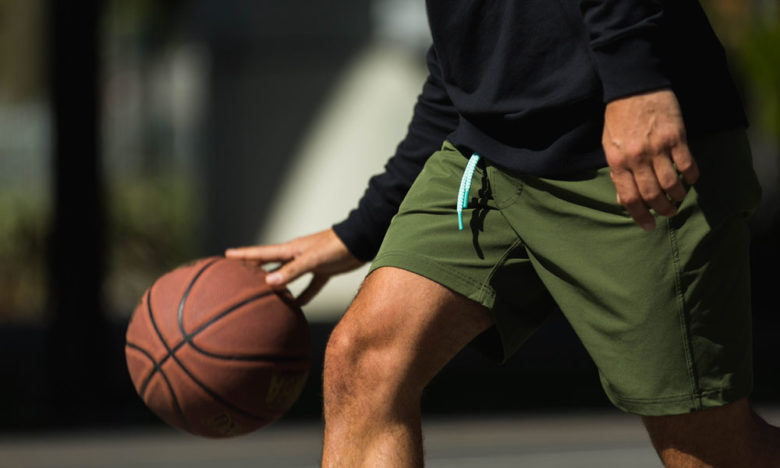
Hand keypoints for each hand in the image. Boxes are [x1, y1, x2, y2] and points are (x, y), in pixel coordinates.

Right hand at [225, 229, 363, 305]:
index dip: (243, 255)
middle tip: (237, 274)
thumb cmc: (335, 246)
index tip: (225, 255)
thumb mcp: (311, 260)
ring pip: (288, 276)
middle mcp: (296, 255)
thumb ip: (292, 272)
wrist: (361, 241)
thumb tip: (268, 283)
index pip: (261, 253)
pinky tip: (297, 306)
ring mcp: (309, 263)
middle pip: (270, 264)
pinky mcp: (323, 271)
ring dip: (277, 284)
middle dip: (254, 268)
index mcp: (290, 250)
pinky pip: (309, 286)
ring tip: (263, 294)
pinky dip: (303, 295)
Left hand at [603, 89, 698, 229]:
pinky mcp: (675, 137)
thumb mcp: (609, 145)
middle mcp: (636, 158)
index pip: (628, 198)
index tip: (648, 226)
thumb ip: (617, 172)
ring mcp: (657, 148)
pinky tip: (690, 178)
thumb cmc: (619, 117)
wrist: (634, 85)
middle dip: (661, 209)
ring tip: (677, 197)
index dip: (639, 216)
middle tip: (667, 212)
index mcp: (617, 161)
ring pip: (671, 184)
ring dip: (677, 195)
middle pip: (651, 195)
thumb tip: (622, 199)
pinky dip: (691, 176)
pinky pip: (687, 165)